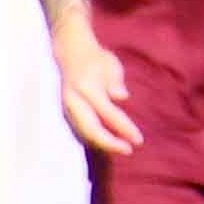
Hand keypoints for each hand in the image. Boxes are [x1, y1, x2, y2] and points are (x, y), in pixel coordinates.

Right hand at [52, 32, 142, 157]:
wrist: (70, 53)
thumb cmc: (96, 59)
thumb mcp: (110, 65)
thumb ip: (114, 82)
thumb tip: (121, 97)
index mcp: (87, 87)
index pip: (108, 113)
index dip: (123, 128)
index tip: (138, 140)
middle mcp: (74, 100)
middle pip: (90, 129)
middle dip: (109, 143)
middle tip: (128, 150)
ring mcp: (67, 107)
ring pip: (83, 132)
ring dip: (102, 144)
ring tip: (121, 148)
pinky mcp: (66, 112)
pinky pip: (79, 130)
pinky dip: (94, 139)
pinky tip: (108, 143)